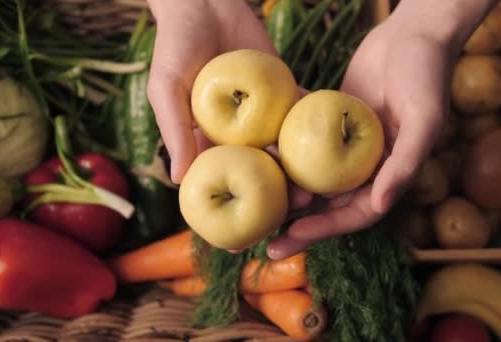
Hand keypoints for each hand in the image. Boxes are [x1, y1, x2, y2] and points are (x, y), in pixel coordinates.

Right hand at [145, 0, 312, 252]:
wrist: (205, 3)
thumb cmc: (175, 48)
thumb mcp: (167, 89)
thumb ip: (175, 131)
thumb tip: (179, 180)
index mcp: (207, 143)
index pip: (219, 189)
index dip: (228, 220)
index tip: (241, 248)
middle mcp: (239, 137)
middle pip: (259, 178)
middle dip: (275, 201)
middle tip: (291, 217)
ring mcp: (264, 117)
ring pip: (285, 153)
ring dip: (300, 174)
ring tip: (315, 192)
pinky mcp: (285, 94)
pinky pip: (302, 116)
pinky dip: (316, 131)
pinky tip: (333, 151)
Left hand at [266, 0, 498, 259]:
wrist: (412, 33)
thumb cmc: (426, 74)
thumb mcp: (424, 118)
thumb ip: (406, 164)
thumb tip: (381, 205)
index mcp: (390, 174)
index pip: (356, 214)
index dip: (325, 230)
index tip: (292, 238)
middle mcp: (367, 167)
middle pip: (329, 207)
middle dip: (299, 227)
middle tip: (265, 245)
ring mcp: (347, 146)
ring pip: (313, 180)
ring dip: (287, 197)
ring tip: (254, 210)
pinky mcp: (330, 122)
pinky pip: (305, 147)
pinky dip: (285, 158)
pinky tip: (258, 163)